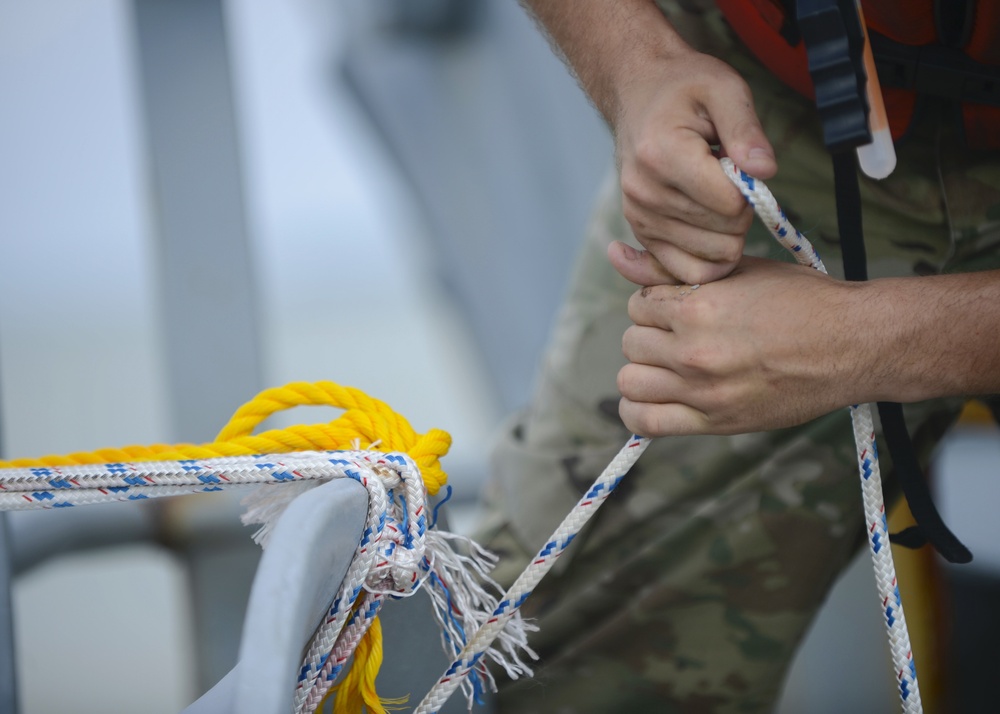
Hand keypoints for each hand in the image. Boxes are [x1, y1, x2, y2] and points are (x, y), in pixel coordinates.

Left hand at [613, 256, 874, 435]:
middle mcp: (694, 350)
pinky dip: (638, 411)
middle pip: (632, 341)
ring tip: (669, 365)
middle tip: (679, 335)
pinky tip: (654, 399)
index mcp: (698, 307)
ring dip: (644, 370)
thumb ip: (674, 268)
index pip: (638, 303)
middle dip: (651, 334)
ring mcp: (702, 390)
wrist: (853, 345)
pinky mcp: (715, 421)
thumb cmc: (802, 301)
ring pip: (630, 380)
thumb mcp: (740, 269)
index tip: (677, 308)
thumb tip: (617, 254)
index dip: (656, 302)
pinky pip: (646, 421)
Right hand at [614, 50, 775, 284]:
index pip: (729, 204)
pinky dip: (708, 261)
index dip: (749, 190)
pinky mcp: (642, 233)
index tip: (740, 164)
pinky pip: (685, 272)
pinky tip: (713, 233)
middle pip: (722, 235)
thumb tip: (765, 172)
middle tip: (729, 180)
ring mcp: (639, 217)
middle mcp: (644, 193)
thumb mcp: (724, 89)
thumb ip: (746, 129)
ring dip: (726, 233)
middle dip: (739, 213)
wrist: (639, 94)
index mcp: (662, 155)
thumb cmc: (684, 89)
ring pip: (709, 257)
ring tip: (715, 196)